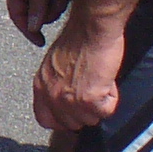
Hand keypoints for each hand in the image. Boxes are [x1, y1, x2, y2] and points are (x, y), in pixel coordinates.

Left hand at [33, 17, 125, 131]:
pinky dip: (112, 97)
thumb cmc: (79, 38)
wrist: (91, 28)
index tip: (74, 114)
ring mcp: (69, 100)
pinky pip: (107, 111)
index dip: (62, 120)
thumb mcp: (55, 64)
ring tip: (100, 80)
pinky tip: (107, 80)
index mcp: (40, 86)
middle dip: (86, 111)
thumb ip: (55, 84)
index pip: (45, 119)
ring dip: (100, 103)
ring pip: (91, 119)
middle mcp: (51, 96)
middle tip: (94, 89)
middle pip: (72, 124)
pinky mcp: (89, 100)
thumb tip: (66, 101)